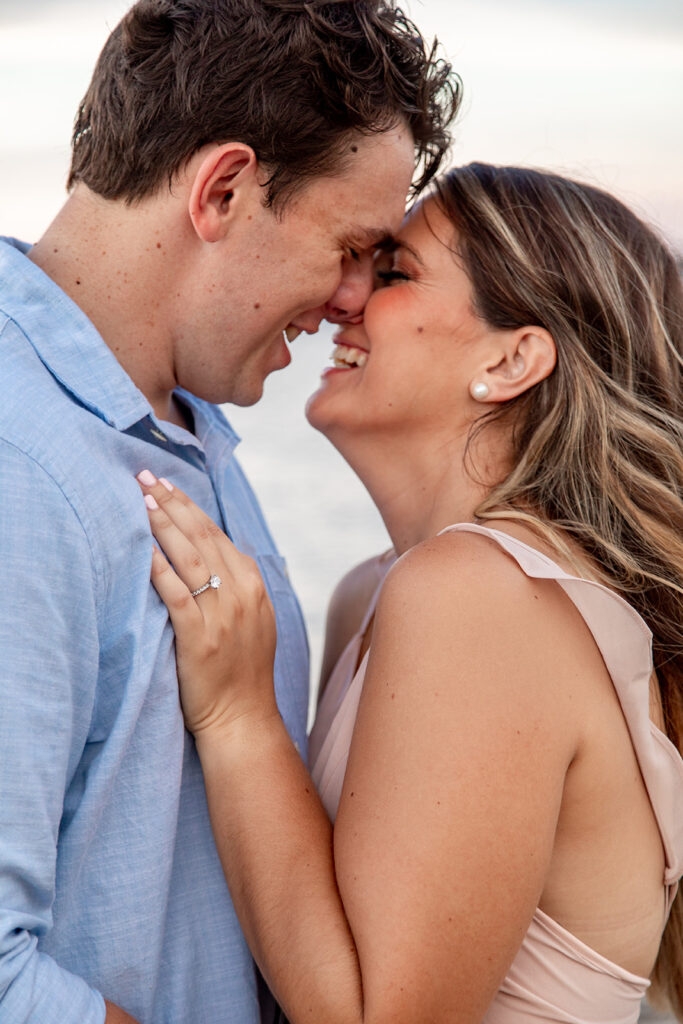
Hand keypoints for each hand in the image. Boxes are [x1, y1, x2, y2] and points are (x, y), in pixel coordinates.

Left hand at [136, 471, 278, 735]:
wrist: (243, 719)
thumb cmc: (241, 672)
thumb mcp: (252, 620)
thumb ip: (236, 586)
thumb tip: (211, 556)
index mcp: (254, 585)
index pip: (217, 534)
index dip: (188, 506)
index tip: (165, 484)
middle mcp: (241, 593)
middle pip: (202, 536)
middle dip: (171, 503)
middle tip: (144, 477)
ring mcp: (223, 615)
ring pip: (190, 557)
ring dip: (162, 524)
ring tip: (140, 499)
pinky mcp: (200, 638)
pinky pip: (176, 594)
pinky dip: (158, 568)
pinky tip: (141, 548)